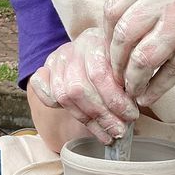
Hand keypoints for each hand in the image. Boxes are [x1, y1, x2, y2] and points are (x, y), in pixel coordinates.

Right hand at [29, 28, 138, 144]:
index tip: (131, 116)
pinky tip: (85, 121)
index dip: (115, 100)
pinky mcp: (45, 69)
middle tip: (119, 130)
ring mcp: (58, 59)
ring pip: (64, 95)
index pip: (99, 74)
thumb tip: (132, 113)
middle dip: (102, 115)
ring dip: (89, 120)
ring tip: (108, 135)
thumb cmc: (117, 60)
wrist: (95, 47)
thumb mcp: (128, 63)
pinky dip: (57, 105)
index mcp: (96, 40)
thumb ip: (130, 80)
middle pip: (79, 88)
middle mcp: (74, 48)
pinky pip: (43, 90)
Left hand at [104, 0, 174, 104]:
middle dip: (114, 62)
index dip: (105, 36)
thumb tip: (115, 19)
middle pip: (123, 36)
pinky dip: (155, 89)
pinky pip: (170, 73)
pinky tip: (148, 96)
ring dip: (132, 80)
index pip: (113, 10)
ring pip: (143, 59)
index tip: (107, 49)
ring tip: (131, 89)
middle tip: (115, 75)